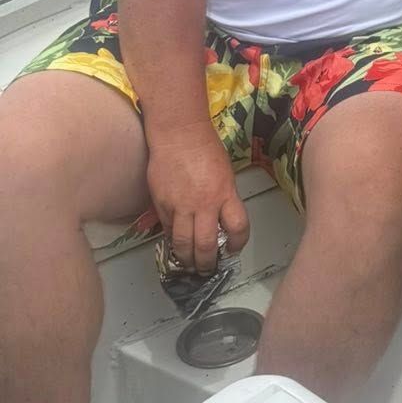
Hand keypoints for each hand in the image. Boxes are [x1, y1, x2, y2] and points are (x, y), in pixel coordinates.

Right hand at [145, 124, 248, 274]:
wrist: (178, 134)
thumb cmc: (205, 148)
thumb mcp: (225, 173)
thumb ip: (223, 198)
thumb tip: (220, 219)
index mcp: (225, 194)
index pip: (238, 228)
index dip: (238, 243)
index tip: (234, 249)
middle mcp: (204, 204)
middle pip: (207, 245)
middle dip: (208, 263)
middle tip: (207, 268)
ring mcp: (180, 206)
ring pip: (183, 245)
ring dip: (187, 260)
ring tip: (190, 265)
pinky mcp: (162, 205)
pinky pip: (167, 231)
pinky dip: (171, 242)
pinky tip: (175, 245)